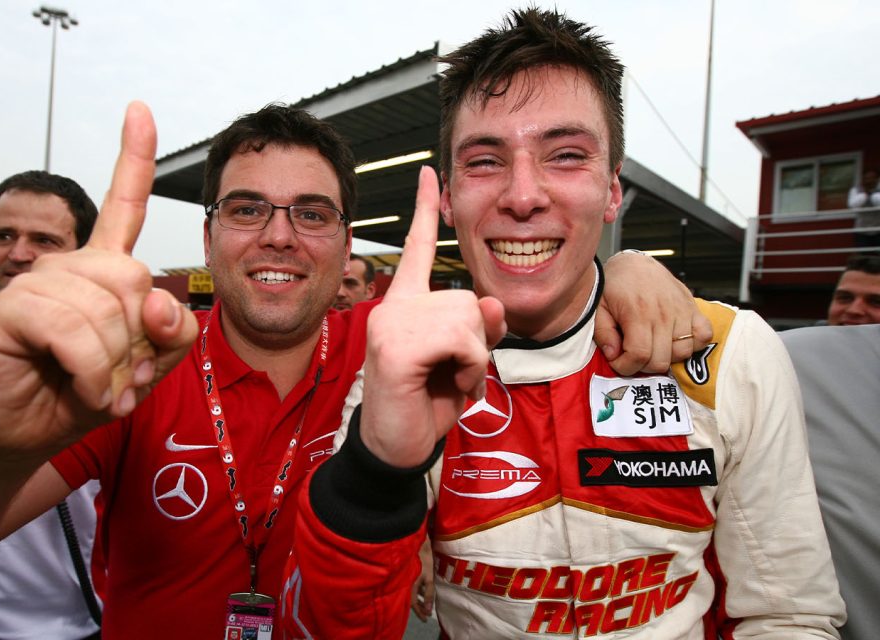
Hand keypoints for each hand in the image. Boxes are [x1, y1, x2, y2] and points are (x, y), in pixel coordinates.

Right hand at [0, 102, 197, 460]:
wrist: (31, 433)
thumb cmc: (87, 393)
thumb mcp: (149, 364)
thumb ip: (173, 331)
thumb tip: (158, 298)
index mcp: (103, 270)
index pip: (123, 205)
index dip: (134, 158)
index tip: (140, 110)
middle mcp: (70, 266)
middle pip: (136, 278)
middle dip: (141, 340)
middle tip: (123, 374)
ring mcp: (38, 281)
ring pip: (107, 309)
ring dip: (114, 365)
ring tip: (98, 386)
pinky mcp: (11, 307)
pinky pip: (74, 332)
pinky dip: (90, 373)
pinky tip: (83, 390)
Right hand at [360, 166, 504, 467]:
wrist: (395, 450)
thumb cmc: (424, 405)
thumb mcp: (461, 363)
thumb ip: (478, 329)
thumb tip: (494, 302)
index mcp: (406, 305)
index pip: (419, 249)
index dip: (426, 210)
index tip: (430, 173)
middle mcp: (394, 307)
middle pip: (468, 298)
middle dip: (476, 341)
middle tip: (450, 372)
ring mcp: (391, 324)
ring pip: (469, 318)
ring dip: (473, 358)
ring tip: (446, 379)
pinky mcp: (396, 347)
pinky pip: (463, 341)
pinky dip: (469, 370)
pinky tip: (444, 385)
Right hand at [410, 537, 434, 621]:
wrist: (417, 544)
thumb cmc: (424, 561)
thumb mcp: (428, 578)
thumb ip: (429, 594)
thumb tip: (429, 610)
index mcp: (409, 587)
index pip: (413, 604)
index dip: (419, 613)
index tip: (425, 619)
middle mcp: (406, 584)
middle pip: (412, 600)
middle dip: (420, 607)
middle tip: (427, 613)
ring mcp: (408, 579)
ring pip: (413, 593)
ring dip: (420, 599)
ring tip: (426, 604)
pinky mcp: (410, 573)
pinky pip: (413, 586)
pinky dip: (418, 591)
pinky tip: (423, 592)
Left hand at [595, 251, 711, 374]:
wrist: (634, 263)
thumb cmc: (615, 286)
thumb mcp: (599, 307)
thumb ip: (604, 334)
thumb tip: (614, 355)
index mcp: (638, 313)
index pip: (639, 354)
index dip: (626, 366)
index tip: (618, 361)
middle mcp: (663, 313)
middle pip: (661, 360)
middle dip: (642, 366)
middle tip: (632, 355)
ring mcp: (681, 311)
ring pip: (682, 353)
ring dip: (665, 357)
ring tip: (651, 347)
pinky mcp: (693, 308)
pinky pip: (704, 336)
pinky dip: (692, 344)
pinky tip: (674, 340)